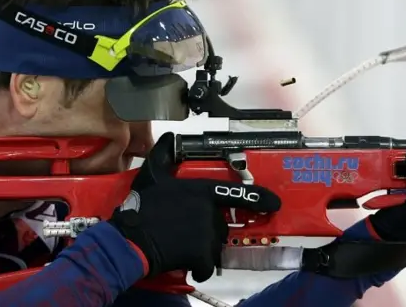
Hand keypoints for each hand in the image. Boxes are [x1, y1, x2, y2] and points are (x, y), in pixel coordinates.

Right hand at [108, 132, 280, 281]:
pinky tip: (184, 261)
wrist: (130, 240)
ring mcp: (207, 233)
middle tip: (183, 231)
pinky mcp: (202, 254)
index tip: (275, 204)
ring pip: (214, 245)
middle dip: (206, 230)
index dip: (259, 198)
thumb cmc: (142, 208)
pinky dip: (199, 267)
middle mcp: (209, 210)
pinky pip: (208, 265)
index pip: (237, 194)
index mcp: (201, 191)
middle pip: (220, 224)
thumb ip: (164, 156)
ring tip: (179, 244)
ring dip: (201, 248)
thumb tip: (168, 137)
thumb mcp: (152, 176)